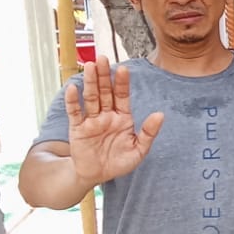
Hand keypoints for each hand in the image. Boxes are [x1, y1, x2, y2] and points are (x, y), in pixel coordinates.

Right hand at [66, 57, 164, 183]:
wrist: (97, 175)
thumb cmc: (119, 162)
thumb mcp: (139, 150)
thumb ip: (149, 133)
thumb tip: (160, 114)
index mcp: (122, 117)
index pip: (122, 96)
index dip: (122, 83)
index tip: (124, 69)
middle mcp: (106, 115)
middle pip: (105, 92)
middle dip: (104, 76)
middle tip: (103, 59)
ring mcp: (91, 120)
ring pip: (91, 98)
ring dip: (90, 82)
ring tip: (90, 66)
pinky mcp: (78, 128)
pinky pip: (75, 112)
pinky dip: (73, 101)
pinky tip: (73, 88)